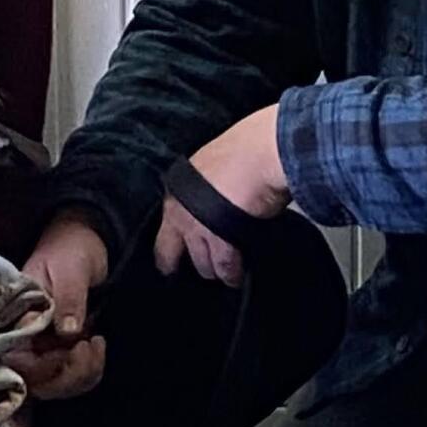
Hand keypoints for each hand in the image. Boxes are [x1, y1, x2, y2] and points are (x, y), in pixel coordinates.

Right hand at [14, 212, 108, 399]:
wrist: (86, 242)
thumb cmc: (73, 248)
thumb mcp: (73, 269)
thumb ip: (69, 299)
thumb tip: (67, 331)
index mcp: (16, 314)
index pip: (14, 358)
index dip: (40, 366)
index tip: (70, 350)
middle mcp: (23, 335)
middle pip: (33, 380)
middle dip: (66, 374)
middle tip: (89, 348)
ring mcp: (41, 344)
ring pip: (52, 384)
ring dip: (80, 374)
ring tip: (96, 344)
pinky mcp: (59, 349)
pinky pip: (69, 376)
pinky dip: (88, 370)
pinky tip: (97, 345)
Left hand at [155, 106, 288, 283]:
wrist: (263, 152)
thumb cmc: (245, 149)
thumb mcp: (212, 166)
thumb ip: (207, 186)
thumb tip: (217, 195)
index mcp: (176, 193)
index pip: (163, 233)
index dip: (166, 252)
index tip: (169, 266)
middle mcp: (181, 214)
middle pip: (179, 253)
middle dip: (193, 263)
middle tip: (205, 270)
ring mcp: (199, 229)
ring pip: (204, 264)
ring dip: (216, 270)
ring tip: (227, 275)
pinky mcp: (222, 241)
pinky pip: (225, 267)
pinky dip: (232, 274)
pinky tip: (237, 277)